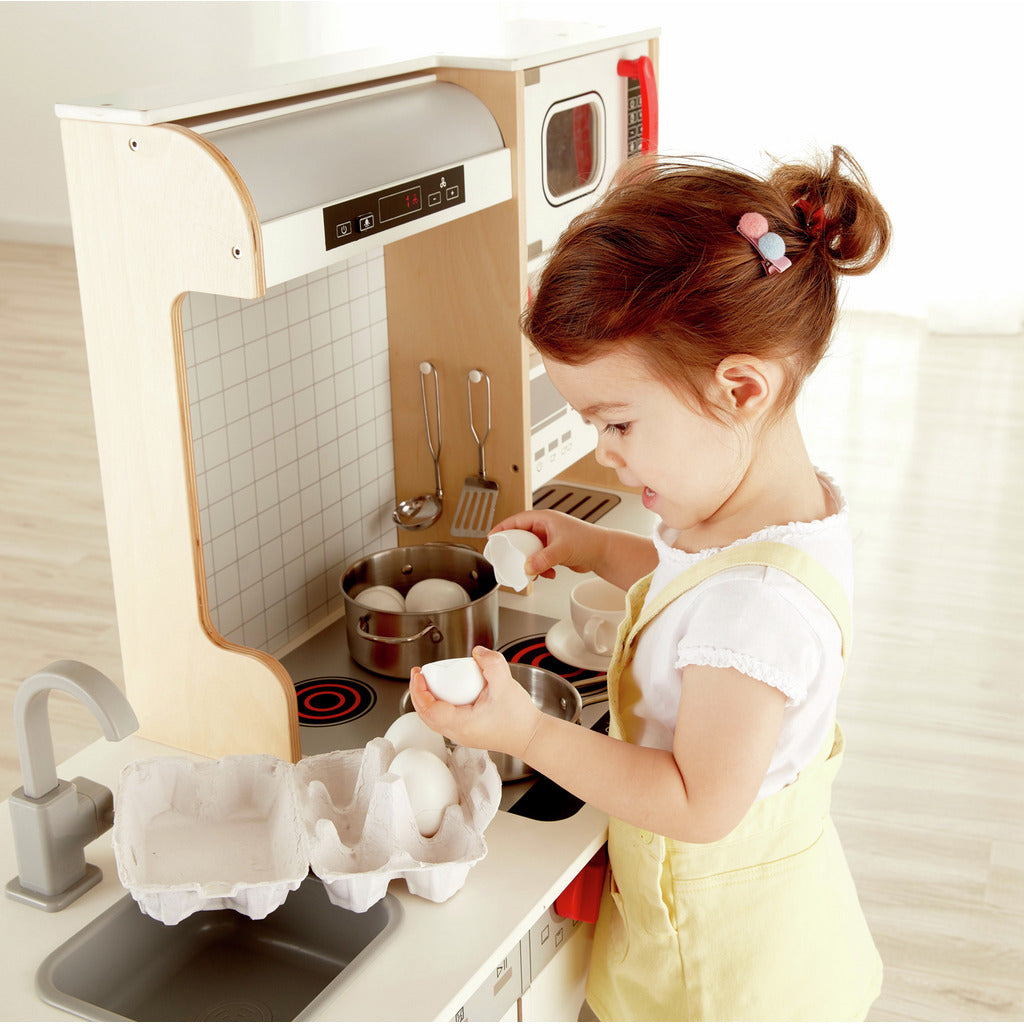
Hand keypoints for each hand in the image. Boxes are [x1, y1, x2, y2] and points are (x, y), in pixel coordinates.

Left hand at [409, 647, 541, 759]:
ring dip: (426, 701)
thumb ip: (492, 663)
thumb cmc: (520, 719)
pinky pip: (443, 721)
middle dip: (418, 694)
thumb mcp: (505, 684)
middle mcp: (458, 733)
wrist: (531, 736)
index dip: (419, 690)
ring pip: (433, 720)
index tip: (419, 675)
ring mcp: (462, 736)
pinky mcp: (467, 733)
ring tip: (428, 683)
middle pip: (426, 716)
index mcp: (462, 724)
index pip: (429, 709)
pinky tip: (445, 693)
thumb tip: (477, 652)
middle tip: (418, 676)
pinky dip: (437, 706)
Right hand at [489, 510, 606, 579]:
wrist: (603, 552)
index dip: (503, 528)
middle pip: (521, 537)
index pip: (517, 520)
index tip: (492, 537)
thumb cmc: (588, 541)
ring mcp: (550, 540)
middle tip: (506, 559)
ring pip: (530, 550)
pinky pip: (539, 559)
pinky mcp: (554, 551)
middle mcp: (546, 528)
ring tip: (530, 571)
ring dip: (529, 562)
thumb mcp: (561, 549)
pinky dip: (540, 568)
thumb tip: (527, 568)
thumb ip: (543, 559)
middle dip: (515, 550)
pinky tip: (548, 574)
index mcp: (544, 519)